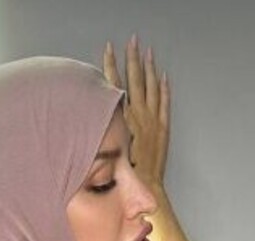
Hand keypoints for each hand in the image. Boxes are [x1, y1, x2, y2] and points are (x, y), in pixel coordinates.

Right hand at [102, 34, 169, 193]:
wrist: (144, 186)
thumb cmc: (121, 173)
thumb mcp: (105, 150)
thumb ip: (99, 133)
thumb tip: (90, 120)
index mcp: (121, 119)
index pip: (115, 85)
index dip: (111, 66)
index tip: (108, 50)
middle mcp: (137, 115)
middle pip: (134, 79)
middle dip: (132, 58)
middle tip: (132, 42)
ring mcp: (152, 120)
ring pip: (150, 87)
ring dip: (149, 67)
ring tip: (148, 51)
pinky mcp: (163, 128)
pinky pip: (164, 102)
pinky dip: (164, 88)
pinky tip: (164, 76)